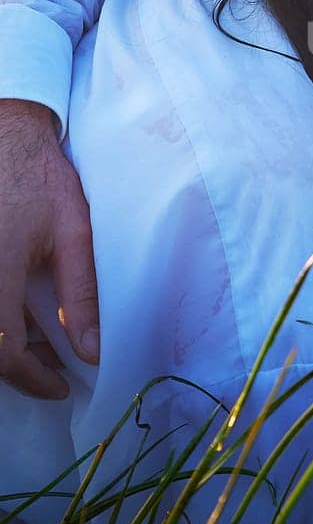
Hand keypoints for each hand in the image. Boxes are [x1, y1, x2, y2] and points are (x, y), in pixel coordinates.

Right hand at [0, 100, 98, 397]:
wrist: (6, 136)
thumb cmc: (40, 179)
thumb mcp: (73, 232)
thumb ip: (81, 293)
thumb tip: (92, 350)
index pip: (4, 350)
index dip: (31, 378)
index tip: (60, 387)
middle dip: (17, 368)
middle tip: (53, 368)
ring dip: (4, 344)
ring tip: (40, 343)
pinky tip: (17, 317)